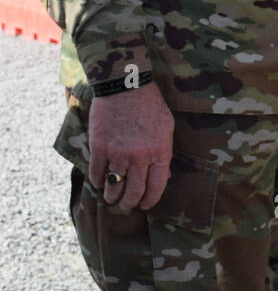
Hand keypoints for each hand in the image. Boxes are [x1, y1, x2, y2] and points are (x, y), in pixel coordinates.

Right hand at [88, 81, 174, 210]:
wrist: (125, 85)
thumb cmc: (149, 105)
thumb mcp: (167, 128)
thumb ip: (164, 154)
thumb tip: (164, 177)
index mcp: (160, 151)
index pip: (156, 187)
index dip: (150, 200)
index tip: (145, 205)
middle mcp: (140, 156)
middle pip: (134, 192)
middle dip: (130, 203)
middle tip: (126, 205)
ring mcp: (118, 153)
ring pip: (114, 187)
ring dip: (112, 197)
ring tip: (111, 198)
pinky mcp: (100, 147)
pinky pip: (97, 174)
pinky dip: (98, 182)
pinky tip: (100, 183)